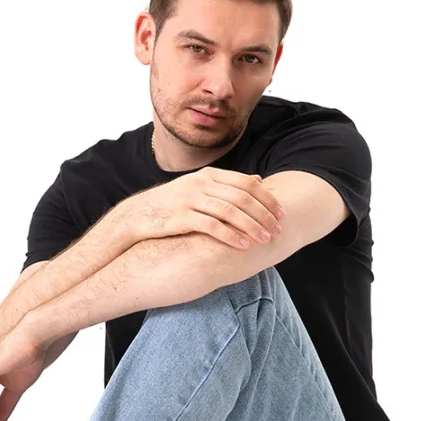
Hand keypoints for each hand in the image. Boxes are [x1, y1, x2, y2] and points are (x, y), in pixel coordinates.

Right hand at [117, 166, 285, 249]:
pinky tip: (243, 245)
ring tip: (265, 240)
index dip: (267, 198)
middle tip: (278, 229)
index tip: (282, 213)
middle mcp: (201, 184)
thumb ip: (228, 185)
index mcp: (209, 175)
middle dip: (264, 214)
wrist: (138, 215)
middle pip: (242, 197)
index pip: (246, 183)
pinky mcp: (180, 217)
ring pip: (230, 211)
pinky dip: (230, 235)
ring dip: (251, 226)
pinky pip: (211, 226)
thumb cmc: (173, 205)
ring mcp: (190, 199)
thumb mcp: (201, 188)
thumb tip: (257, 180)